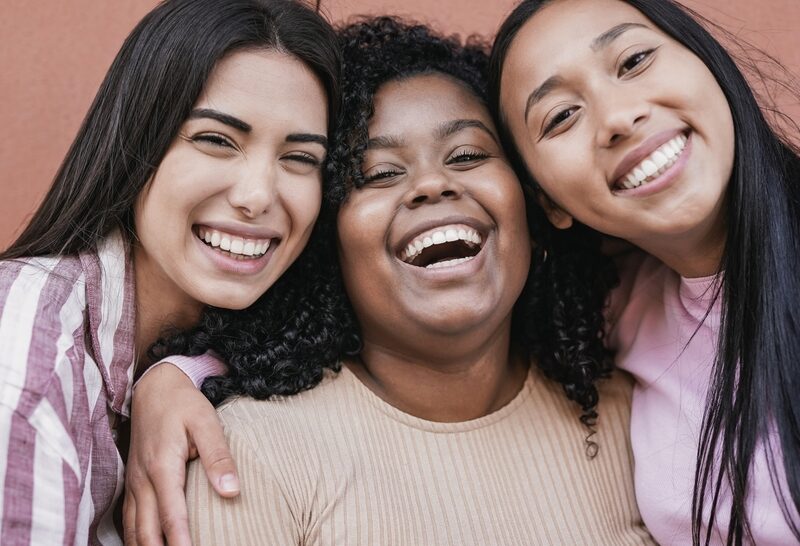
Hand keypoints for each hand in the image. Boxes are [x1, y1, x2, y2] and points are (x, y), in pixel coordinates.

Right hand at [123, 363, 238, 545]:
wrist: (154, 388)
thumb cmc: (183, 405)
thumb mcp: (206, 423)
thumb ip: (218, 457)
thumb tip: (231, 490)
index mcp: (162, 467)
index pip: (171, 516)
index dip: (181, 542)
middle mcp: (142, 480)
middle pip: (146, 531)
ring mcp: (133, 483)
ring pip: (132, 529)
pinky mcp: (132, 482)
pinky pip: (128, 519)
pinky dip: (137, 538)